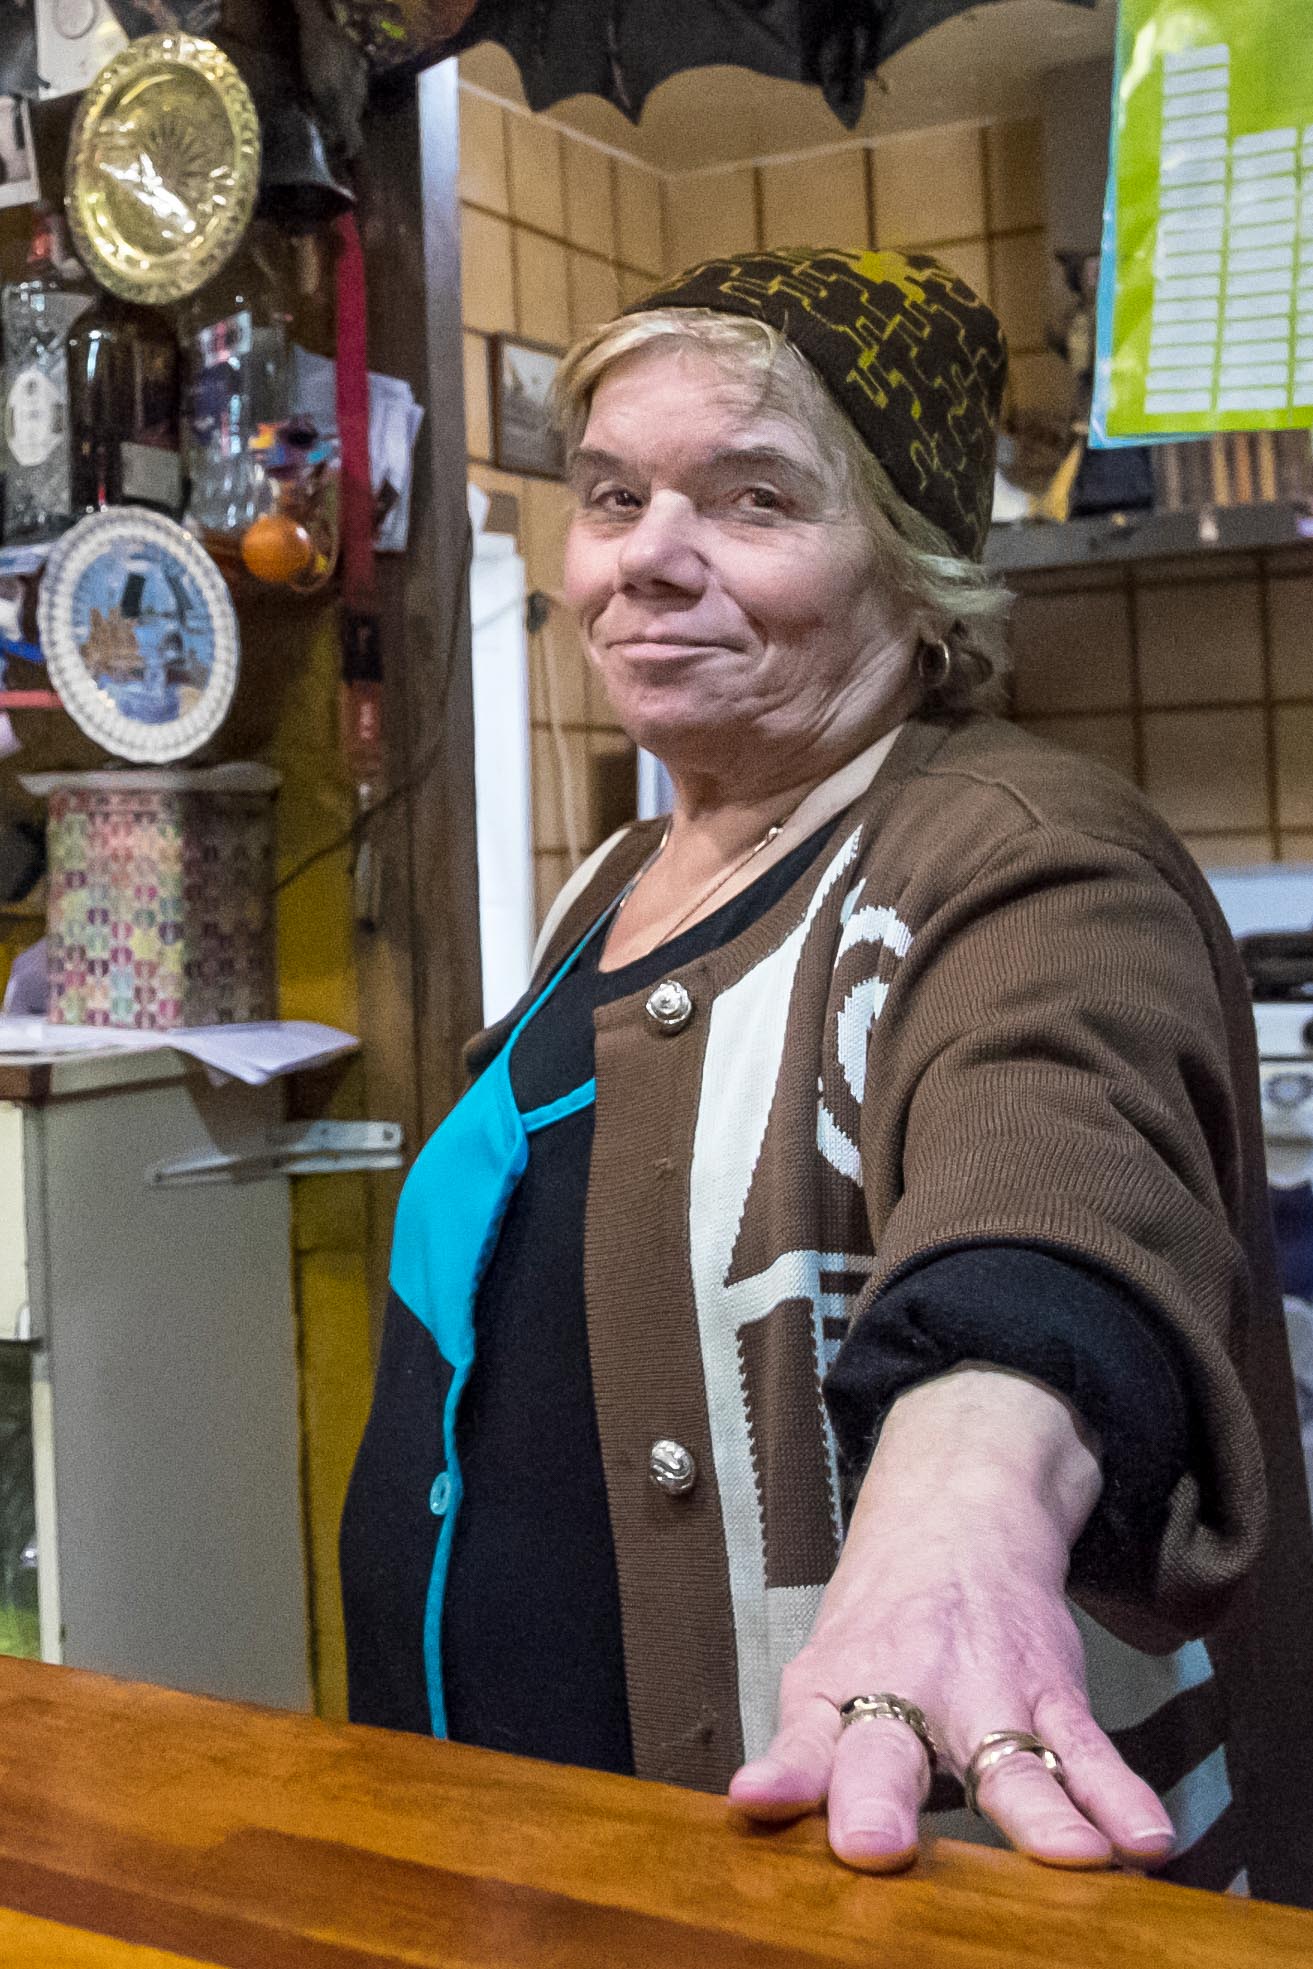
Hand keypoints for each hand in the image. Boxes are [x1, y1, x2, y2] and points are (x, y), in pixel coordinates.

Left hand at [728, 1370, 1177, 1872]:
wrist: (956, 1512)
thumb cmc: (885, 1619)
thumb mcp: (824, 1678)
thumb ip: (807, 1760)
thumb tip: (760, 1819)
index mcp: (839, 1691)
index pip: (803, 1741)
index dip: (784, 1774)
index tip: (758, 1799)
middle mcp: (908, 1692)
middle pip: (889, 1753)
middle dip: (879, 1801)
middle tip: (873, 1845)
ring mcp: (987, 1694)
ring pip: (1011, 1759)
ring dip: (1037, 1813)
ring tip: (1069, 1856)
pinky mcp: (1051, 1693)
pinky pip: (1086, 1751)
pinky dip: (1118, 1796)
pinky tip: (1142, 1836)